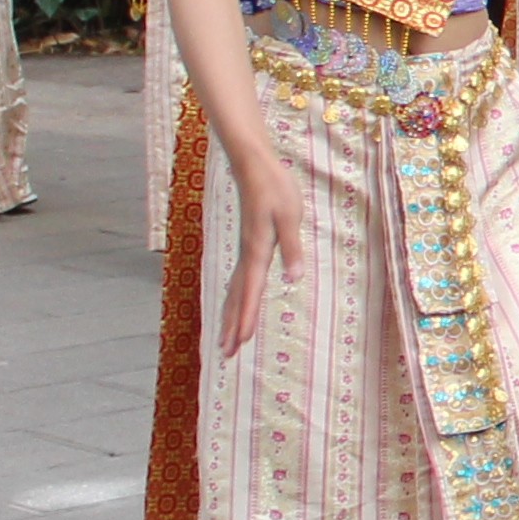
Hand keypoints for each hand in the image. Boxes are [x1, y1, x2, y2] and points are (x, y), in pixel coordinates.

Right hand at [211, 129, 303, 355]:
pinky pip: (238, 280)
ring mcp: (245, 251)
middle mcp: (247, 255)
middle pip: (237, 298)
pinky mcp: (248, 245)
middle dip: (232, 327)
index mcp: (257, 250)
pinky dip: (235, 299)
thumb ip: (291, 247)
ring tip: (224, 341)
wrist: (253, 164)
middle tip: (224, 355)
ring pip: (235, 291)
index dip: (246, 317)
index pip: (250, 291)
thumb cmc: (274, 187)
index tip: (240, 342)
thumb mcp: (290, 215)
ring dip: (231, 317)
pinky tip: (236, 307)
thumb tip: (294, 277)